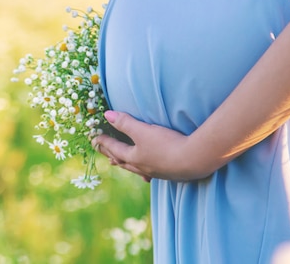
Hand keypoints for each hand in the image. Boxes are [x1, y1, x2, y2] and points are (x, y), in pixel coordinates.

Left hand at [93, 110, 208, 181]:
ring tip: (119, 163)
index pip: (114, 148)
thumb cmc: (166, 145)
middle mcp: (142, 167)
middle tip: (104, 152)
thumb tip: (107, 115)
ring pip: (135, 168)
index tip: (94, 138)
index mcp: (134, 157)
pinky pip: (149, 173)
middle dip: (112, 154)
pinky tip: (147, 174)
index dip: (104, 141)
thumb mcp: (143, 130)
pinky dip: (144, 172)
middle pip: (123, 160)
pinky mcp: (169, 173)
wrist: (194, 160)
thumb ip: (125, 122)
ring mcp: (156, 172)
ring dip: (125, 164)